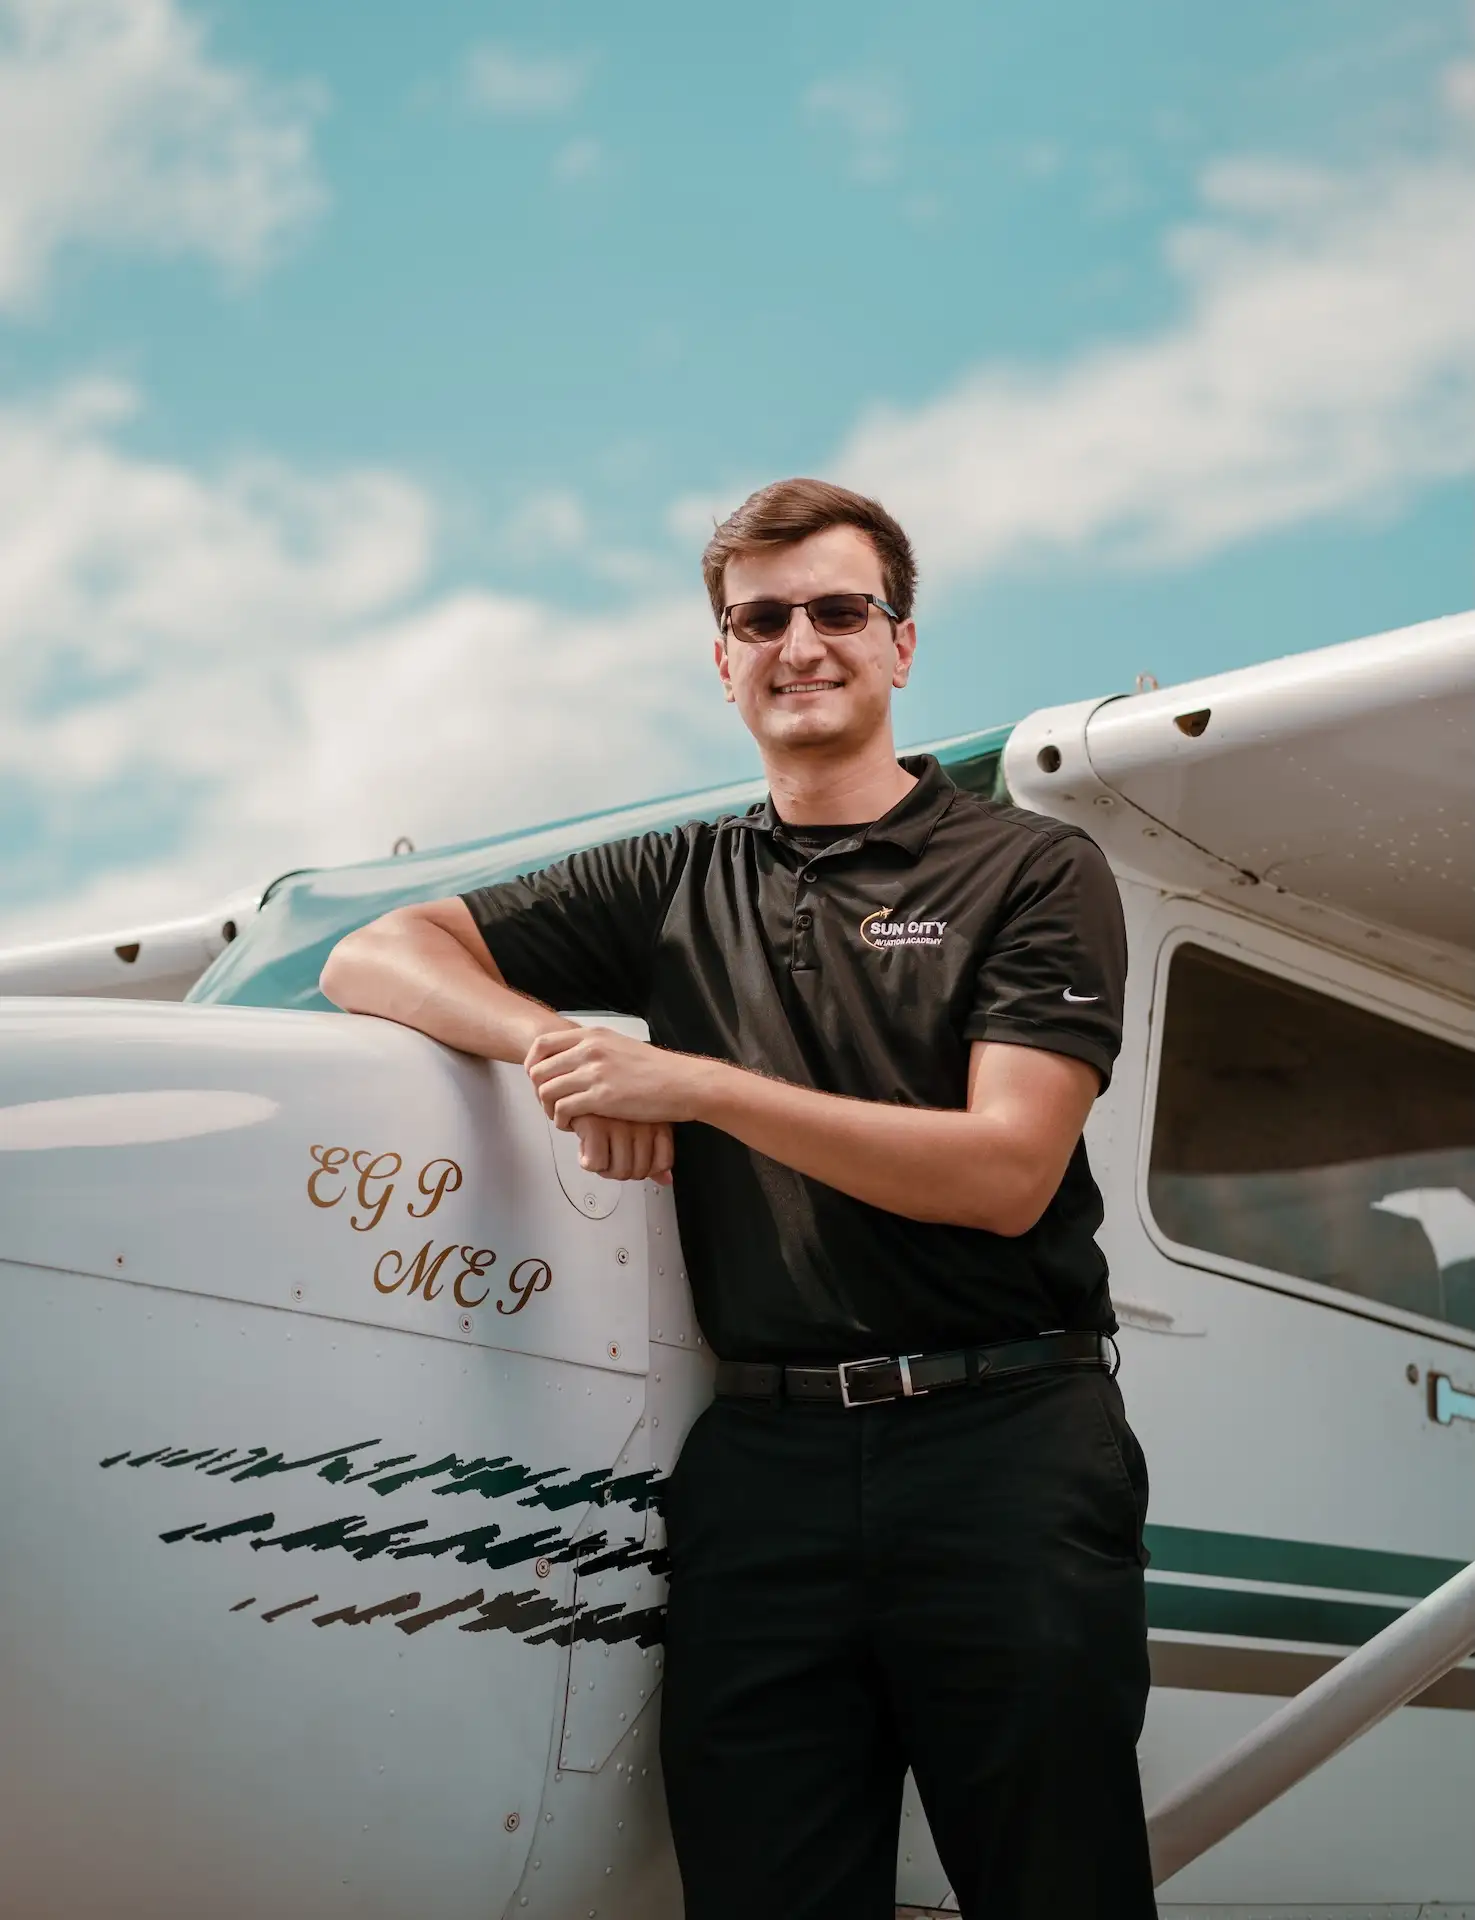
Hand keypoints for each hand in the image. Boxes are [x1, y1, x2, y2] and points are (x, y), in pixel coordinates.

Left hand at [525, 1025, 709, 1131]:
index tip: (538, 1081)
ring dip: (549, 1109)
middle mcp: (589, 1050)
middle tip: (551, 1104)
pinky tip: (574, 1125)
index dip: (533, 1065)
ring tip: (563, 1117)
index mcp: (592, 1036)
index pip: (542, 1045)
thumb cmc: (657, 1069)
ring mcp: (594, 1073)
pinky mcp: (601, 1097)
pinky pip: (563, 1109)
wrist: (682, 1082)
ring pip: (547, 1091)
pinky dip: (562, 1121)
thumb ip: (596, 1048)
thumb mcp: (620, 1045)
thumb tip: (576, 1057)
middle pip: (539, 1070)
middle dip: (539, 1091)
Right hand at [571, 1114, 673, 1185]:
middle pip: (640, 1172)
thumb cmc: (611, 1106)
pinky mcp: (595, 1125)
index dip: (646, 1169)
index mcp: (656, 1120)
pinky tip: (587, 1146)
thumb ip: (654, 1154)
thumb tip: (665, 1180)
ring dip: (605, 1168)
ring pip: (620, 1171)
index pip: (662, 1164)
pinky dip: (588, 1161)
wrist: (579, 1087)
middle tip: (611, 1155)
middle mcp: (641, 1122)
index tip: (633, 1159)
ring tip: (599, 1150)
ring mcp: (619, 1124)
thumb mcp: (641, 1124)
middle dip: (622, 1170)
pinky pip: (596, 1164)